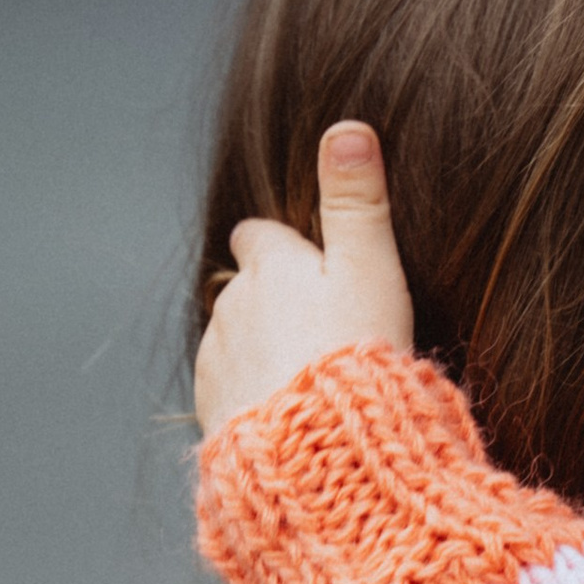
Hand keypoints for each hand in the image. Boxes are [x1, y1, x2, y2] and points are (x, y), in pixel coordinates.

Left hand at [195, 122, 416, 435]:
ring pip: (233, 341)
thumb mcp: (370, 268)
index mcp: (269, 268)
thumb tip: (348, 129)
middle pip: (244, 290)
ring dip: (260, 349)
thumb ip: (357, 202)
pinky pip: (230, 391)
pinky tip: (289, 414)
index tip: (306, 261)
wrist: (316, 454)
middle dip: (271, 300)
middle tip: (321, 326)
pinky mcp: (212, 412)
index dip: (280, 246)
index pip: (258, 237)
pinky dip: (253, 394)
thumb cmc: (353, 355)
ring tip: (307, 375)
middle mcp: (230, 308)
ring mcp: (216, 362)